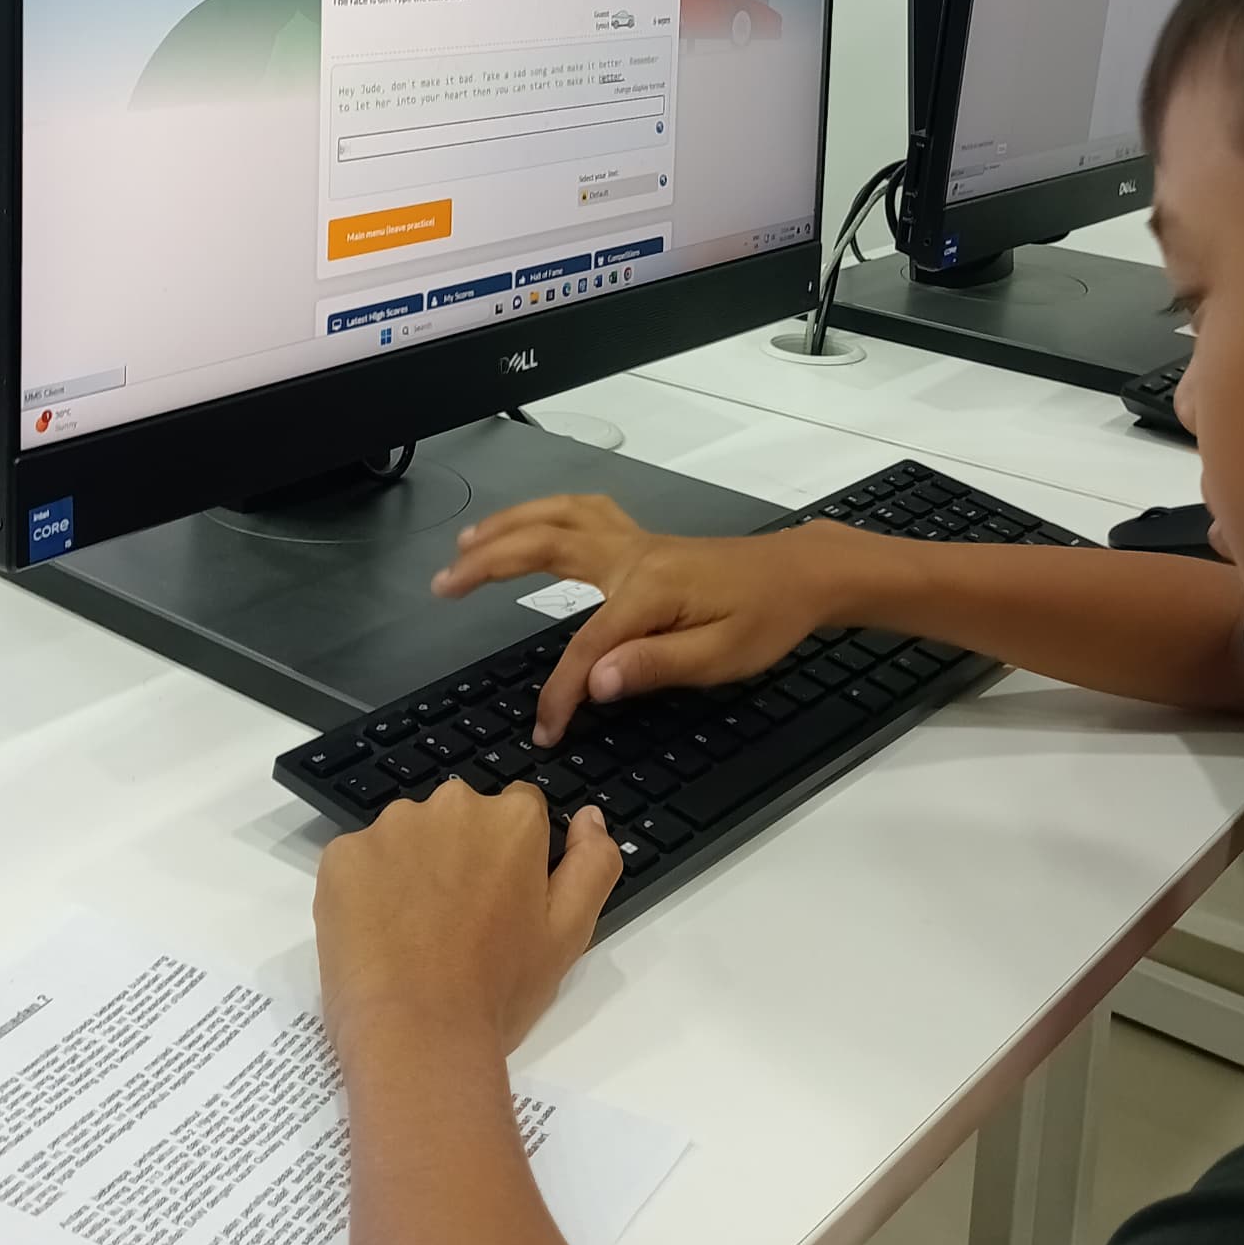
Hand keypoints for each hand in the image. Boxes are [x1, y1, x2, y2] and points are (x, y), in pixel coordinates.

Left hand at [314, 781, 620, 1060]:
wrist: (416, 1037)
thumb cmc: (498, 992)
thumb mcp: (569, 935)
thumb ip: (593, 864)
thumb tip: (589, 817)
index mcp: (512, 819)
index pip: (518, 813)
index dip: (511, 860)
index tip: (500, 904)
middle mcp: (452, 804)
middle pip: (460, 819)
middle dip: (461, 858)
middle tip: (457, 926)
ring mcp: (390, 827)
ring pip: (408, 838)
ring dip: (412, 870)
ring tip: (414, 937)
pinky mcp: (342, 855)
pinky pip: (359, 861)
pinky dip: (366, 890)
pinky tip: (378, 937)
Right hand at [432, 493, 848, 745]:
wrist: (801, 575)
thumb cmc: (765, 619)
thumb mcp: (719, 656)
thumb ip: (653, 666)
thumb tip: (593, 682)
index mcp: (648, 589)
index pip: (585, 646)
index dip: (560, 692)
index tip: (546, 731)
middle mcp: (631, 555)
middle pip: (545, 547)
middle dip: (489, 563)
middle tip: (442, 583)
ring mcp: (635, 541)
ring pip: (558, 517)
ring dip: (508, 526)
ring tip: (465, 544)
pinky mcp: (642, 541)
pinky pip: (582, 513)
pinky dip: (545, 513)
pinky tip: (529, 524)